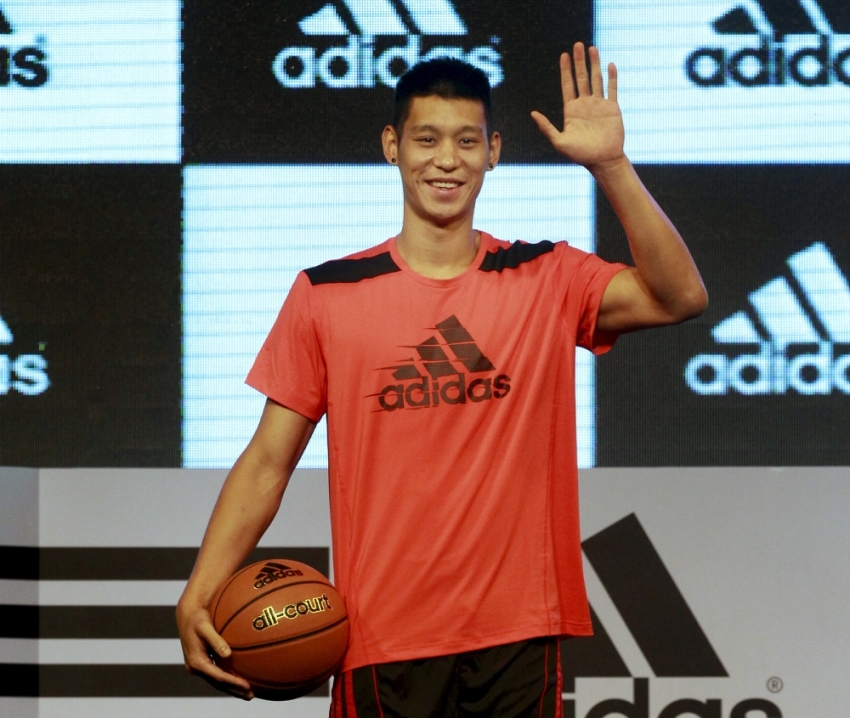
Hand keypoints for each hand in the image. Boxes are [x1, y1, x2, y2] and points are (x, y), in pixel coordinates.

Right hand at [176, 600, 253, 699]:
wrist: (186, 615)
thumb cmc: (197, 618)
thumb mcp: (205, 626)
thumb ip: (216, 640)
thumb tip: (228, 654)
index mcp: (196, 661)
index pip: (217, 676)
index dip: (232, 682)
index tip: (246, 686)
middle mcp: (196, 667)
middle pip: (217, 684)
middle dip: (234, 690)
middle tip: (251, 696)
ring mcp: (199, 666)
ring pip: (217, 681)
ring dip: (232, 688)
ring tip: (249, 693)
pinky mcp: (202, 662)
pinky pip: (217, 674)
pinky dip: (228, 679)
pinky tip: (240, 679)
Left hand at [531, 43, 624, 171]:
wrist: (603, 161)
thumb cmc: (580, 155)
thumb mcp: (559, 142)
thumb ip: (546, 127)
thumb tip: (532, 113)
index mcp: (571, 111)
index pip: (567, 85)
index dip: (565, 70)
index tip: (564, 55)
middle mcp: (585, 105)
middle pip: (581, 78)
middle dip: (579, 62)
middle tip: (577, 45)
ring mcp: (599, 105)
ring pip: (596, 79)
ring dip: (594, 64)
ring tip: (592, 48)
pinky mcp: (612, 108)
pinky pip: (612, 89)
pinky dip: (611, 77)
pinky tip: (610, 65)